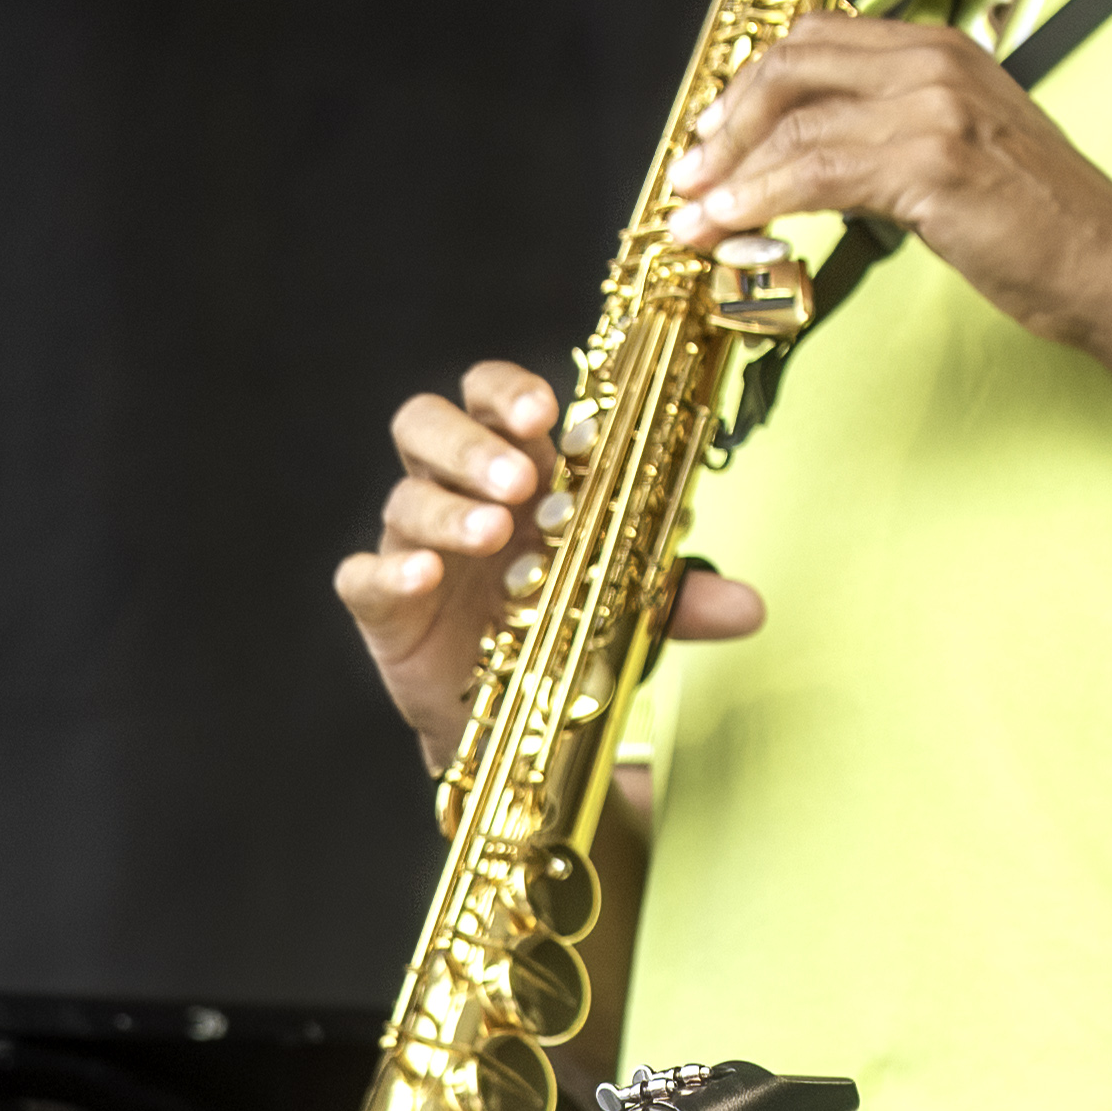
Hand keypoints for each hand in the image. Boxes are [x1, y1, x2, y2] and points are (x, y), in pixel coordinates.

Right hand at [332, 360, 764, 768]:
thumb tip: (750, 608)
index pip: (493, 397)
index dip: (511, 392)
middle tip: (520, 479)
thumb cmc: (564, 629)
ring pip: (404, 496)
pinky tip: (422, 578)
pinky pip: (361, 577)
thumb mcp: (627, 607)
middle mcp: (456, 493)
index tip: (550, 414)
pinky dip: (388, 573)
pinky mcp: (383, 607)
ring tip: (495, 533)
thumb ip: (677, 598)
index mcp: (515, 469)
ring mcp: (415, 546)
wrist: (514, 718)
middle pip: (429, 424)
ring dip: (449, 506)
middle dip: (473, 442)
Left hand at [654, 10, 1111, 368]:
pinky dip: (756, 202)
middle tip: (690, 175)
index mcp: (940, 48)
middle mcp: (934, 61)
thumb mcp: (962, 151)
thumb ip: (892, 131)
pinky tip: (728, 229)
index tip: (712, 136)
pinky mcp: (930, 164)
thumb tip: (806, 155)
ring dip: (726, 173)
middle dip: (725, 121)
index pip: (814, 41)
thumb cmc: (1041, 225)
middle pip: (790, 66)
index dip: (748, 86)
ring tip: (691, 218)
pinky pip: (812, 174)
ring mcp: (933, 108)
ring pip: (792, 124)